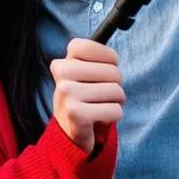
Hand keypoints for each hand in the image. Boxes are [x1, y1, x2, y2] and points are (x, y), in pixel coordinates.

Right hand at [50, 39, 124, 153]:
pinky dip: (114, 115)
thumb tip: (115, 52)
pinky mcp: (76, 114)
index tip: (104, 68)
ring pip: (116, 90)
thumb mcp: (81, 73)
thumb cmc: (82, 97)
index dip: (108, 57)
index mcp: (63, 62)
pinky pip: (115, 110)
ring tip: (101, 105)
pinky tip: (99, 118)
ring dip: (116, 101)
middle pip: (113, 71)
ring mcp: (67, 94)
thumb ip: (94, 57)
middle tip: (102, 94)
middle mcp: (62, 75)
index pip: (92, 47)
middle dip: (115, 84)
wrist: (68, 131)